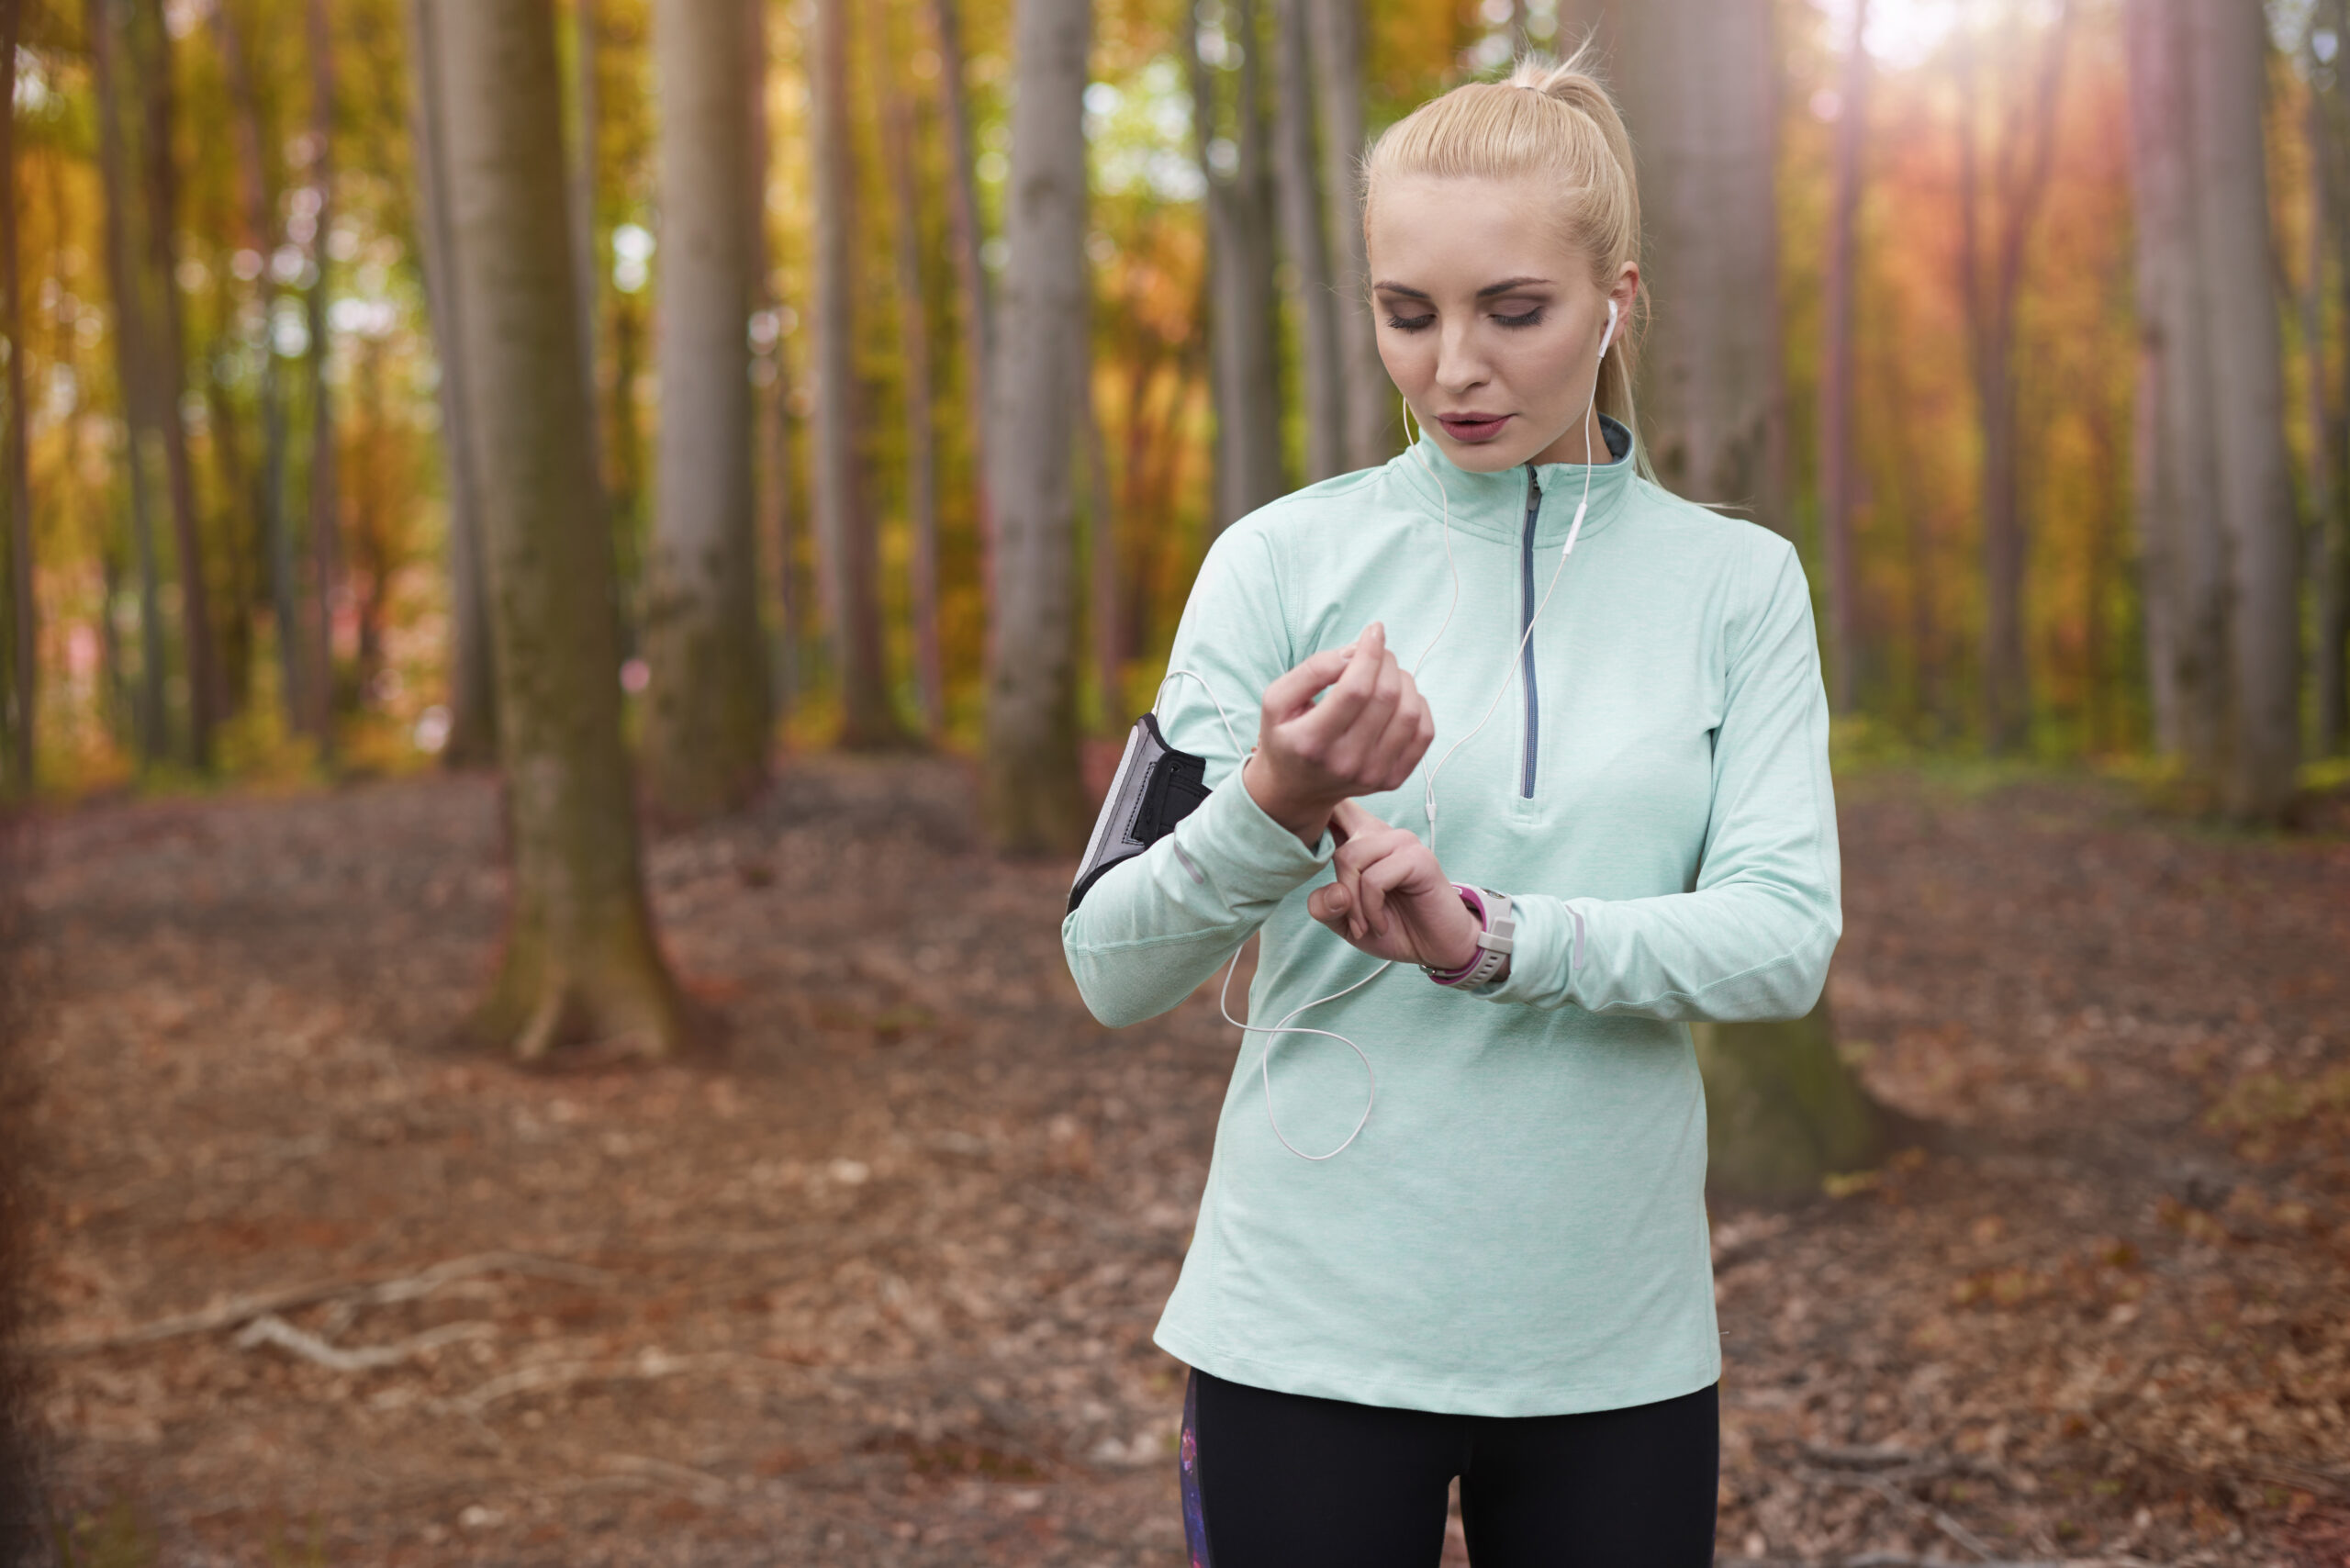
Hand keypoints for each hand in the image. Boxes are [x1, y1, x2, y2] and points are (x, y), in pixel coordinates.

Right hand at [1242, 623, 1435, 843]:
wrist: (1296, 789)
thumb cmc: (1286, 736)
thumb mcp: (1277, 700)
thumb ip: (1311, 671)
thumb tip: (1355, 652)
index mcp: (1312, 742)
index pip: (1355, 689)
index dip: (1370, 653)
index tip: (1374, 631)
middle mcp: (1346, 762)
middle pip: (1386, 697)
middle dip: (1386, 661)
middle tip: (1376, 651)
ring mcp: (1374, 774)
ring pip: (1409, 712)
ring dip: (1403, 680)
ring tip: (1385, 674)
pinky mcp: (1394, 779)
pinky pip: (1424, 733)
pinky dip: (1417, 705)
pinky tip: (1398, 698)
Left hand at [1306, 801, 1482, 970]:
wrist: (1438, 946)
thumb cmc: (1395, 926)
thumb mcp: (1346, 922)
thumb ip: (1325, 907)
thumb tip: (1331, 892)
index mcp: (1360, 837)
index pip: (1330, 807)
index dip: (1309, 816)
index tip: (1298, 841)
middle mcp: (1380, 832)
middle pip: (1330, 828)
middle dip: (1333, 883)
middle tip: (1350, 919)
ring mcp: (1401, 842)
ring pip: (1351, 857)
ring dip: (1352, 902)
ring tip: (1366, 925)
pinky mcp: (1418, 858)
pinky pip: (1374, 878)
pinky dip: (1371, 909)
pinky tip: (1381, 924)